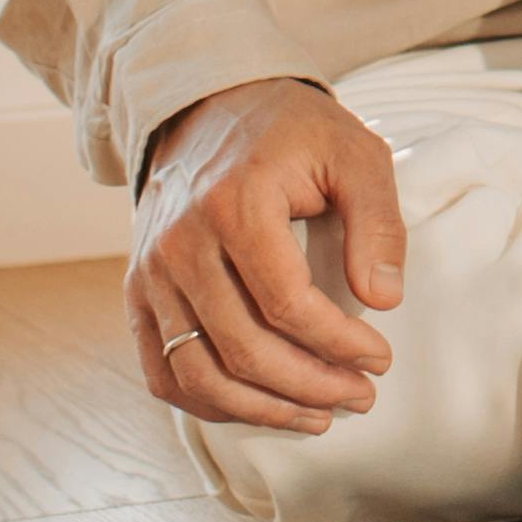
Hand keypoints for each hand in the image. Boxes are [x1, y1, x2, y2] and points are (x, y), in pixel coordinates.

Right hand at [127, 75, 402, 437]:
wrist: (209, 106)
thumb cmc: (291, 131)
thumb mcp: (355, 153)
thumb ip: (377, 223)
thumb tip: (384, 299)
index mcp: (235, 205)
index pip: (289, 305)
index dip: (340, 344)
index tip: (381, 357)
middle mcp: (180, 243)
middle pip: (244, 349)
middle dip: (311, 386)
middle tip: (360, 396)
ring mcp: (150, 272)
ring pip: (200, 373)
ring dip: (262, 409)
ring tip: (317, 416)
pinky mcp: (137, 291)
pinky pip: (163, 370)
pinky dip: (207, 403)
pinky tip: (257, 408)